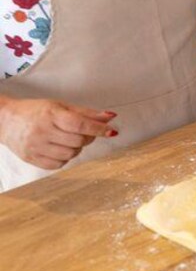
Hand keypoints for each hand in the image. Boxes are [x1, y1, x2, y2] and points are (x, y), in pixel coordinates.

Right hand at [0, 98, 116, 169]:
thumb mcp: (61, 106)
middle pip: (78, 141)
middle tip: (85, 133)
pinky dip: (65, 157)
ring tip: (69, 139)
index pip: (80, 124)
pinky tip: (59, 148)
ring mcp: (36, 147)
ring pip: (70, 154)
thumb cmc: (36, 111)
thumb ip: (86, 113)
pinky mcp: (32, 159)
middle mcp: (42, 131)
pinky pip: (59, 164)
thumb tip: (110, 117)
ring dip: (77, 148)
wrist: (6, 120)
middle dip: (88, 138)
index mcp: (51, 115)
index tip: (111, 131)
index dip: (98, 129)